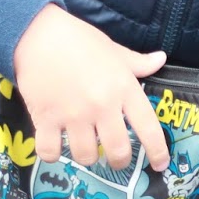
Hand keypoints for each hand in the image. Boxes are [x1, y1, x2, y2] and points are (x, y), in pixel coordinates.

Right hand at [12, 5, 168, 169]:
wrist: (37, 34)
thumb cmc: (79, 40)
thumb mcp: (114, 50)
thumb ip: (138, 62)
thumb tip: (161, 59)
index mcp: (124, 88)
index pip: (149, 128)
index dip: (157, 152)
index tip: (160, 164)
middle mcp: (102, 105)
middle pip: (118, 151)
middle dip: (119, 161)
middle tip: (114, 157)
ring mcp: (74, 115)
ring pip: (86, 156)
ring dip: (87, 156)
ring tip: (83, 146)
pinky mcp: (46, 119)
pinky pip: (51, 152)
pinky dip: (52, 154)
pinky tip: (55, 145)